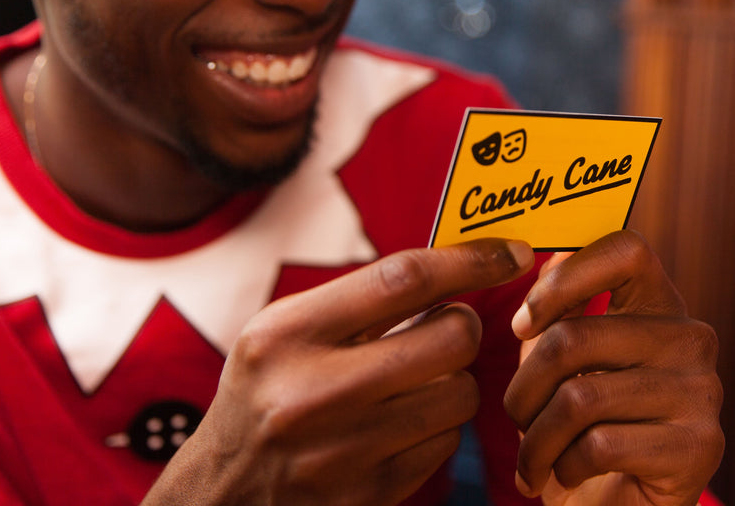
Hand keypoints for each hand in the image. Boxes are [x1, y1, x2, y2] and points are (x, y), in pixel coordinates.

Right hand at [142, 238, 533, 505]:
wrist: (224, 493)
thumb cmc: (266, 392)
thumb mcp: (284, 332)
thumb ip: (359, 299)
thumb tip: (458, 264)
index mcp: (286, 335)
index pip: (403, 279)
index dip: (470, 261)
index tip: (510, 254)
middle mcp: (310, 393)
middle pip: (450, 338)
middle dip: (461, 325)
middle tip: (444, 327)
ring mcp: (341, 452)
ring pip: (459, 394)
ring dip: (452, 381)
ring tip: (417, 379)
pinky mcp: (368, 494)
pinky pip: (446, 443)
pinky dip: (436, 427)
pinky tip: (402, 423)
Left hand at [504, 230, 722, 505]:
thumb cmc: (582, 435)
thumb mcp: (564, 367)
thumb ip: (561, 312)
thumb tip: (546, 251)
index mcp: (661, 306)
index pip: (626, 249)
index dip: (564, 277)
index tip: (523, 324)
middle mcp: (692, 339)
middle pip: (578, 336)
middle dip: (523, 388)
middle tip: (514, 418)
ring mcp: (702, 393)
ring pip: (581, 397)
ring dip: (536, 439)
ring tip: (531, 458)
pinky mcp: (699, 448)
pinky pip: (600, 444)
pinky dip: (562, 468)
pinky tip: (563, 477)